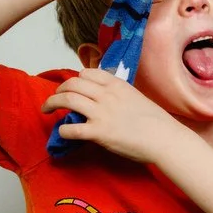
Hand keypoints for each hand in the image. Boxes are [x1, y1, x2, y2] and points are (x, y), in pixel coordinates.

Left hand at [43, 69, 189, 162]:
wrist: (165, 139)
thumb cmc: (156, 122)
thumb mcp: (136, 97)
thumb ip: (118, 94)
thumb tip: (104, 98)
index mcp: (117, 85)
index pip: (87, 73)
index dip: (76, 80)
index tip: (73, 88)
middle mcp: (106, 95)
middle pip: (72, 84)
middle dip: (58, 90)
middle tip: (54, 99)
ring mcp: (101, 113)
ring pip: (66, 100)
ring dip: (51, 103)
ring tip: (46, 109)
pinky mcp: (99, 133)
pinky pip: (71, 129)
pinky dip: (62, 130)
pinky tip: (63, 133)